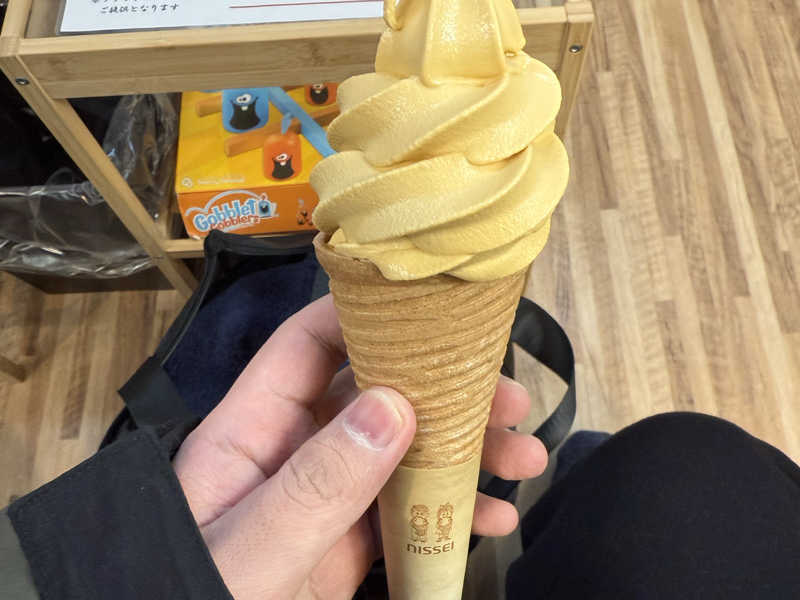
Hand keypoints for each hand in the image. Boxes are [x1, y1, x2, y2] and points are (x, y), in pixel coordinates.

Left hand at [173, 295, 547, 599]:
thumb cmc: (197, 599)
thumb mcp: (253, 550)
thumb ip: (315, 485)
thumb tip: (391, 407)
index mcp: (252, 432)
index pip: (307, 347)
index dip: (365, 317)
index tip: (433, 312)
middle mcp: (292, 453)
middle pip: (375, 396)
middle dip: (446, 394)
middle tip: (510, 400)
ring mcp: (323, 499)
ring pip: (402, 453)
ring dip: (466, 452)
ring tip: (524, 459)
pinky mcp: (344, 544)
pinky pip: (404, 512)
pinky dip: (451, 512)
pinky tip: (492, 518)